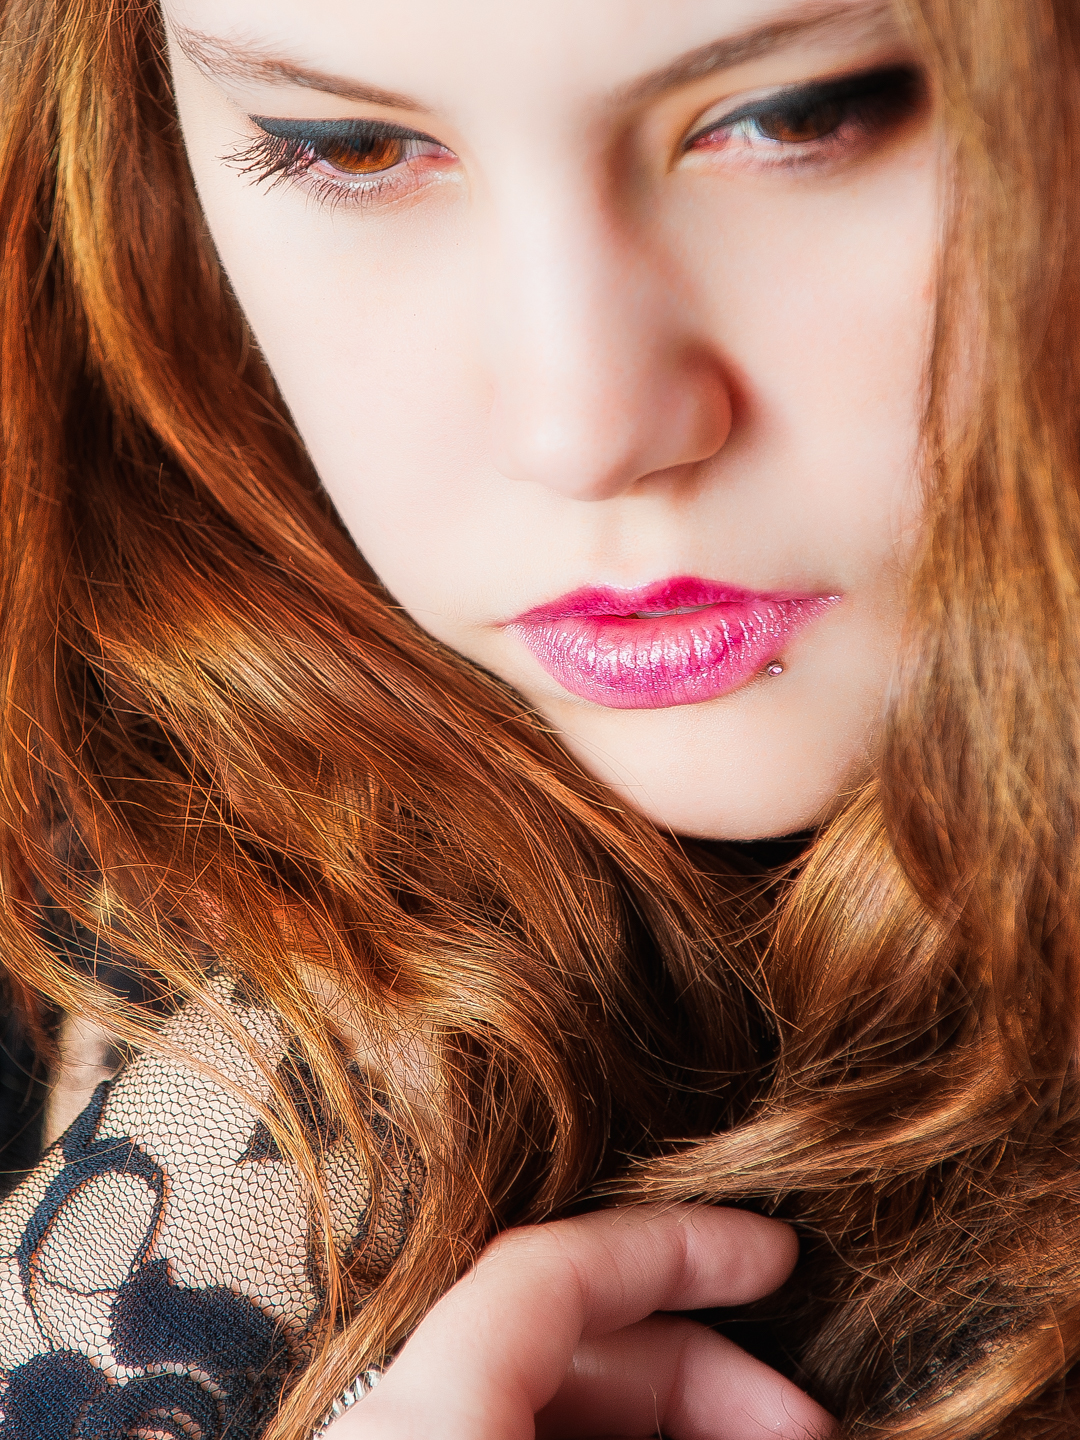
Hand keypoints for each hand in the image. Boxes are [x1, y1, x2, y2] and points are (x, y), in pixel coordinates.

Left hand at [330, 1204, 834, 1439]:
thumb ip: (690, 1433)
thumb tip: (804, 1425)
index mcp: (422, 1414)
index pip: (556, 1266)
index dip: (675, 1242)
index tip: (773, 1252)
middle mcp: (397, 1420)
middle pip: (563, 1333)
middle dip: (700, 1363)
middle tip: (805, 1420)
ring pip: (549, 1400)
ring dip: (667, 1422)